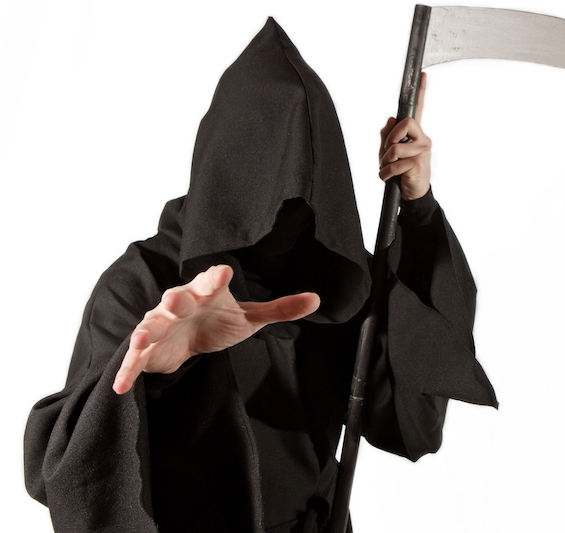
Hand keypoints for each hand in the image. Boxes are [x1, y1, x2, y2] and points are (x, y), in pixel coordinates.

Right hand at [112, 264, 319, 393]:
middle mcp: (181, 304)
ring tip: (140, 339)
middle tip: (176, 299)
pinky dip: (127, 371)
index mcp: (207, 292)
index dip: (216, 278)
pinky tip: (121, 386)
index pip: (213, 281)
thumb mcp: (249, 317)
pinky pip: (135, 359)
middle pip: (177, 299)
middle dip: (176, 299)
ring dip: (146, 331)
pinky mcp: (148, 349)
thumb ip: (280, 309)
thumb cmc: (218, 319)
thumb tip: (317, 299)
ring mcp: (160, 325)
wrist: (186, 338)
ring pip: (151, 325)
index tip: (224, 273)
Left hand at [379, 72, 431, 200]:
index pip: (418, 109)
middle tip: (387, 154)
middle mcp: (422, 139)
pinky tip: (387, 177)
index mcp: (415, 133)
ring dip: (385, 160)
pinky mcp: (419, 163)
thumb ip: (387, 136)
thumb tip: (390, 119)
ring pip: (397, 146)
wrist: (412, 193)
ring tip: (386, 169)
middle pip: (405, 123)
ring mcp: (423, 150)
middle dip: (390, 138)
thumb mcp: (389, 153)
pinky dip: (386, 172)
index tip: (422, 74)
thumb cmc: (401, 172)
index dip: (421, 92)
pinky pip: (397, 163)